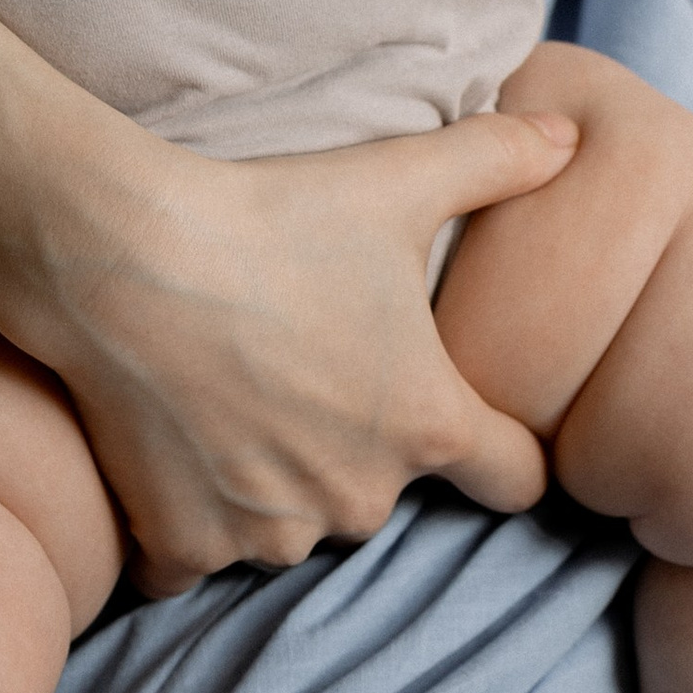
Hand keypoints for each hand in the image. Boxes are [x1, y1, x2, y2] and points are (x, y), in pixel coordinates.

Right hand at [2, 100, 580, 591]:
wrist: (117, 255)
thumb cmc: (267, 218)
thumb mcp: (396, 179)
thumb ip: (497, 161)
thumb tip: (575, 136)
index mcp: (429, 424)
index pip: (516, 480)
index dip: (499, 447)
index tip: (464, 417)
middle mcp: (359, 497)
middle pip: (384, 496)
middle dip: (355, 450)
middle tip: (301, 369)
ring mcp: (268, 531)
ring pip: (293, 524)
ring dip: (272, 483)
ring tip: (226, 397)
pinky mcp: (183, 543)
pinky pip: (199, 555)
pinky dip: (188, 519)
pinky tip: (167, 448)